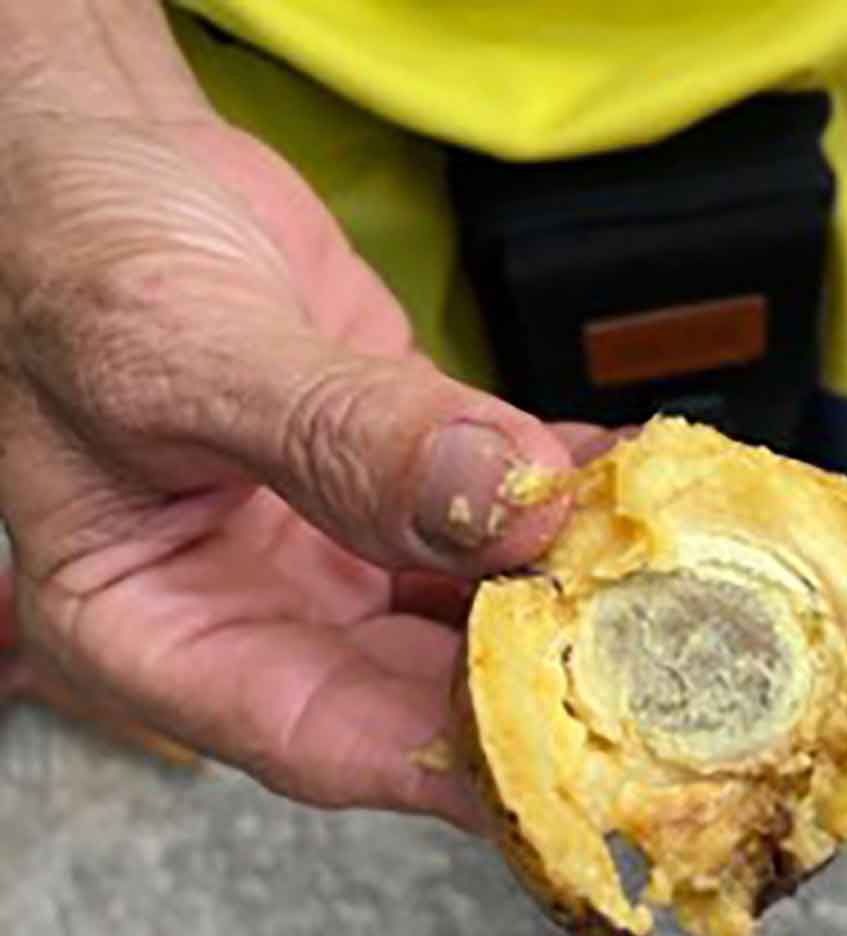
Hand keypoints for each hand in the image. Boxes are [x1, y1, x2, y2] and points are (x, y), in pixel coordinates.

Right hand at [0, 4, 608, 830]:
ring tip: (671, 575)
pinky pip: (501, 510)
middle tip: (662, 663)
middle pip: (423, 691)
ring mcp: (338, 551)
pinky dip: (569, 494)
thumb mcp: (178, 347)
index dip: (455, 761)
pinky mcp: (402, 485)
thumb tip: (500, 503)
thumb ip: (335, 436)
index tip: (576, 757)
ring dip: (572, 589)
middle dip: (541, 679)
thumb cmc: (72, 252)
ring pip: (478, 606)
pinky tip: (636, 479)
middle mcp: (259, 612)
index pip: (322, 738)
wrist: (105, 160)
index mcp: (159, 632)